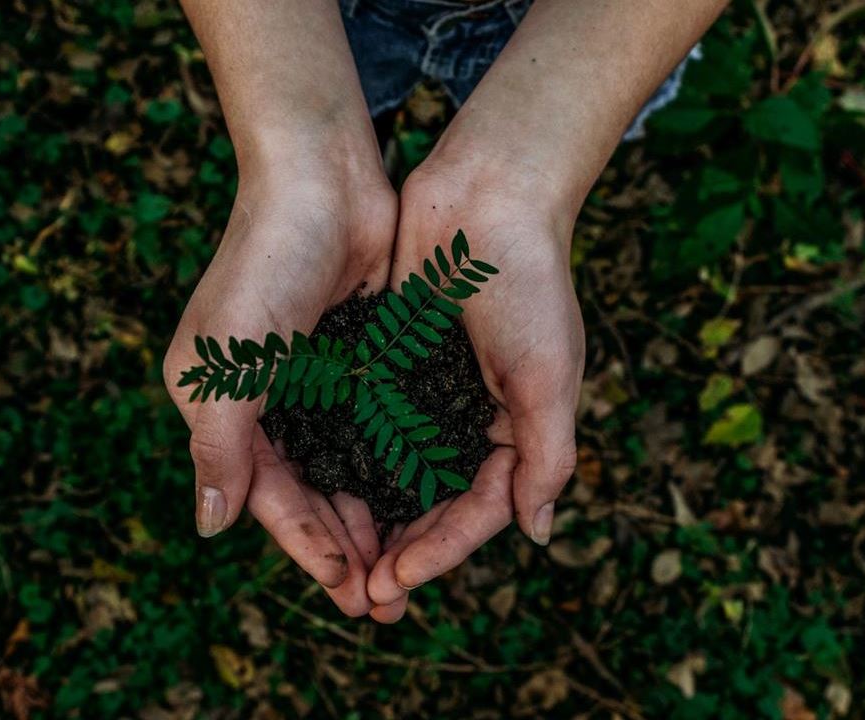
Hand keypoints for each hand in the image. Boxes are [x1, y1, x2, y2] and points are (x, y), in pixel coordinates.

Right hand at [163, 159, 395, 616]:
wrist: (322, 178)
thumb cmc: (265, 264)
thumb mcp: (229, 363)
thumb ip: (219, 447)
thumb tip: (210, 528)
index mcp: (220, 405)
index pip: (266, 496)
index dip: (307, 547)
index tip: (348, 592)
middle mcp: (263, 400)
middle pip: (308, 492)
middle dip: (344, 547)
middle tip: (386, 601)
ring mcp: (312, 380)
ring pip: (345, 468)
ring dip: (372, 516)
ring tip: (407, 566)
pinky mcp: (355, 358)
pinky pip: (374, 428)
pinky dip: (393, 466)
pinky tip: (422, 500)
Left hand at [366, 162, 583, 620]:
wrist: (488, 194)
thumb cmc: (529, 282)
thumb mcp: (548, 374)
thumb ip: (546, 456)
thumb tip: (537, 534)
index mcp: (514, 430)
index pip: (477, 512)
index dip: (439, 552)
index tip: (395, 580)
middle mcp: (468, 420)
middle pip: (430, 505)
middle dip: (399, 552)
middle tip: (361, 596)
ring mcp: (426, 393)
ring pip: (392, 474)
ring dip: (368, 518)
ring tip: (335, 562)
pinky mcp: (389, 363)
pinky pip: (365, 424)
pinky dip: (346, 459)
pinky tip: (316, 489)